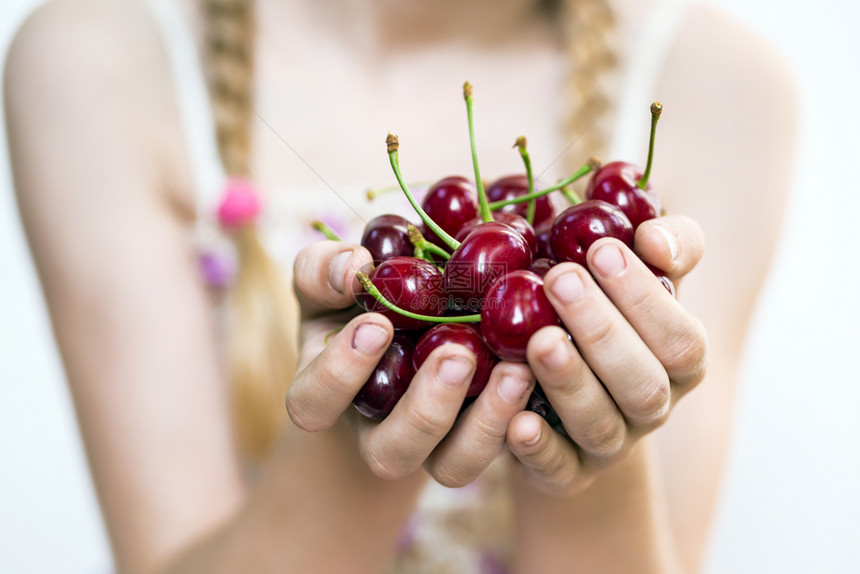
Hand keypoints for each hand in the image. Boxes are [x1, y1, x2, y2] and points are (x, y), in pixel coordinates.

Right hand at [286, 240, 535, 486]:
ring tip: (515, 370)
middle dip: (425, 408)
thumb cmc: (352, 308)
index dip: (341, 373)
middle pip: (391, 452)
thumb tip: (355, 263)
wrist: (401, 338)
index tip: (377, 323)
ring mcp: (433, 446)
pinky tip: (539, 375)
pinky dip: (522, 417)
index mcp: (326, 396)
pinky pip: (502, 449)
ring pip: (453, 466)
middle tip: (456, 355)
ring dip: (485, 423)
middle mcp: (378, 434)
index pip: (315, 402)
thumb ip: (323, 270)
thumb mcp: (328, 286)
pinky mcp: (480, 440)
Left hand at [507, 215, 707, 494]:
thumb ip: (663, 245)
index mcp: (679, 362)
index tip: (601, 249)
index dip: (645, 297)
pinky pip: (557, 469)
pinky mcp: (566, 472)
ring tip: (538, 340)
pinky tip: (517, 420)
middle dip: (602, 331)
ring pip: (600, 426)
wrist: (561, 382)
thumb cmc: (602, 308)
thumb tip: (651, 238)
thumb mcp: (634, 272)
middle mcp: (652, 408)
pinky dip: (539, 448)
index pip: (681, 339)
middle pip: (642, 385)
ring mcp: (609, 444)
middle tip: (560, 280)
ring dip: (570, 382)